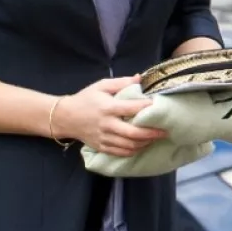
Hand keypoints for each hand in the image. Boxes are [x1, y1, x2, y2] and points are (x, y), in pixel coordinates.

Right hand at [50, 75, 166, 156]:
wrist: (65, 117)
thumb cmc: (86, 99)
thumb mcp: (101, 86)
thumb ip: (122, 82)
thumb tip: (141, 78)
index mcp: (108, 108)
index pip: (132, 109)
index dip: (147, 108)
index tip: (159, 106)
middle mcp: (107, 125)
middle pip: (134, 133)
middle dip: (152, 133)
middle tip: (165, 131)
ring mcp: (104, 138)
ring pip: (129, 145)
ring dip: (145, 143)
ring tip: (156, 138)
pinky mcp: (102, 147)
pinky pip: (121, 152)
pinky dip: (134, 151)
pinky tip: (142, 146)